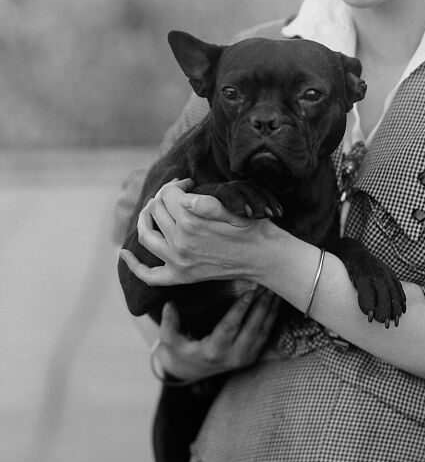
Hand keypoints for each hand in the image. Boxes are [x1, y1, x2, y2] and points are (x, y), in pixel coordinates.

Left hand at [119, 179, 269, 286]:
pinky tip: (124, 254)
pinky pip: (150, 276)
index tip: (190, 184)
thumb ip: (204, 201)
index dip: (177, 185)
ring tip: (152, 210)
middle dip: (164, 197)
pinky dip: (134, 266)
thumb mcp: (232, 208)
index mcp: (190, 222)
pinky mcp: (181, 276)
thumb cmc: (252, 228)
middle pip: (156, 211)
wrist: (264, 257)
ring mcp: (178, 262)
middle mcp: (179, 243)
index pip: (168, 195)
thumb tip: (183, 196)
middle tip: (178, 193)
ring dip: (144, 219)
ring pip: (146, 236)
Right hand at [154, 290, 280, 380]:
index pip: (229, 327)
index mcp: (213, 352)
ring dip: (271, 309)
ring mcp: (246, 357)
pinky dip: (273, 316)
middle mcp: (233, 357)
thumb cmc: (180, 351)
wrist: (192, 371)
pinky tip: (276, 300)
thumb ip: (168, 325)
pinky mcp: (253, 355)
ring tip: (275, 289)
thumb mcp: (170, 341)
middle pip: (253, 328)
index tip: (250, 292)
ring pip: (264, 331)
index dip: (240, 309)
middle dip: (262, 306)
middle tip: (268, 284)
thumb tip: (169, 305)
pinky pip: (267, 334)